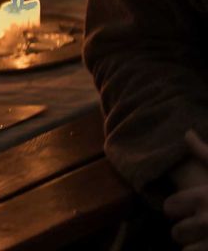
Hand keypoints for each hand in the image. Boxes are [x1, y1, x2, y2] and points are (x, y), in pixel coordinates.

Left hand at [162, 129, 207, 247]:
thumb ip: (205, 153)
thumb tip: (187, 133)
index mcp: (204, 198)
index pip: (169, 207)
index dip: (175, 209)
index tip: (182, 209)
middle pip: (176, 232)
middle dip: (184, 231)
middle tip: (196, 228)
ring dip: (194, 247)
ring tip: (204, 240)